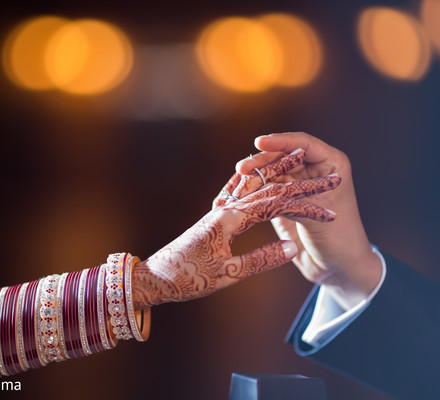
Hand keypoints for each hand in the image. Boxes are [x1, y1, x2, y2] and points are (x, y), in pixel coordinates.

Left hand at [132, 175, 339, 307]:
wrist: (153, 277)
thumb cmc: (187, 278)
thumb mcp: (226, 274)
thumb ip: (260, 259)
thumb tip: (292, 247)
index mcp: (229, 219)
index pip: (276, 205)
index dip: (306, 205)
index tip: (333, 208)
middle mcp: (225, 209)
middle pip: (269, 188)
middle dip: (302, 182)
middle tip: (331, 175)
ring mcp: (219, 212)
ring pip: (255, 187)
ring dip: (282, 173)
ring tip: (304, 159)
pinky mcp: (214, 219)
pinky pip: (242, 196)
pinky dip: (260, 185)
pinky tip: (266, 180)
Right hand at [237, 132, 382, 308]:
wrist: (337, 267)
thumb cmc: (339, 238)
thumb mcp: (314, 216)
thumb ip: (288, 202)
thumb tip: (260, 191)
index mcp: (331, 165)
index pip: (303, 144)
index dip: (280, 140)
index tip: (259, 142)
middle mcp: (313, 171)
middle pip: (282, 156)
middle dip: (260, 161)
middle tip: (241, 169)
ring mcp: (297, 186)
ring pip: (270, 173)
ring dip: (253, 176)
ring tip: (237, 183)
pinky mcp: (283, 202)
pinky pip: (264, 190)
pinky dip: (251, 190)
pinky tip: (237, 193)